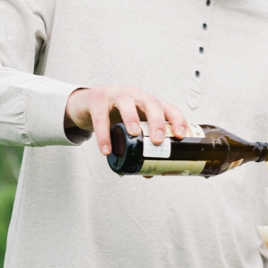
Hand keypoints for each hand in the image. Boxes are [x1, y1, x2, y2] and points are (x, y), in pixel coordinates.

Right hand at [63, 86, 188, 155]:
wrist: (86, 105)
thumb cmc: (114, 116)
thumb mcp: (129, 128)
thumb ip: (138, 147)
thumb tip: (149, 173)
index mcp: (148, 104)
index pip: (167, 108)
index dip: (177, 120)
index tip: (181, 135)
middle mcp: (135, 96)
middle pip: (151, 102)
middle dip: (157, 121)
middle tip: (157, 140)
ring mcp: (116, 94)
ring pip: (126, 102)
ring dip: (131, 118)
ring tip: (134, 135)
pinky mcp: (96, 99)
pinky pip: (100, 116)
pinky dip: (103, 133)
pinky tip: (106, 149)